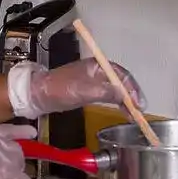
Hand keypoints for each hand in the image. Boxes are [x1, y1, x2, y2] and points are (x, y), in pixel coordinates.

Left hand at [7, 58, 141, 118]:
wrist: (38, 95)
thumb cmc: (60, 90)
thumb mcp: (85, 91)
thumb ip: (107, 92)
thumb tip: (125, 95)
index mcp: (97, 65)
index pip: (121, 74)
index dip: (132, 88)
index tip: (139, 103)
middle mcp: (97, 71)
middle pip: (120, 81)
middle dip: (131, 95)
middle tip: (140, 110)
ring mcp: (92, 81)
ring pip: (115, 89)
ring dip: (125, 100)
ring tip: (134, 113)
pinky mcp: (87, 90)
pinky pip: (108, 95)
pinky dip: (116, 102)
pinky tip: (122, 111)